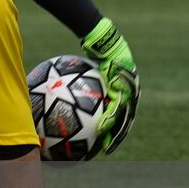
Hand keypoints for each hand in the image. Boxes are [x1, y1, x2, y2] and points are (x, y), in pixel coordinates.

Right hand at [83, 17, 138, 155]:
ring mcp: (130, 90)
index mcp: (121, 89)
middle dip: (118, 135)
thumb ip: (77, 83)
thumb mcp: (83, 70)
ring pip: (124, 116)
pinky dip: (110, 119)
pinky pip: (118, 108)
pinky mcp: (126, 88)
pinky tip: (101, 130)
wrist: (101, 39)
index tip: (104, 139)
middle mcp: (129, 91)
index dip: (114, 126)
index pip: (119, 112)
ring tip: (107, 145)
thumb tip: (58, 92)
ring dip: (116, 132)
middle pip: (125, 118)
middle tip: (107, 148)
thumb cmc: (91, 52)